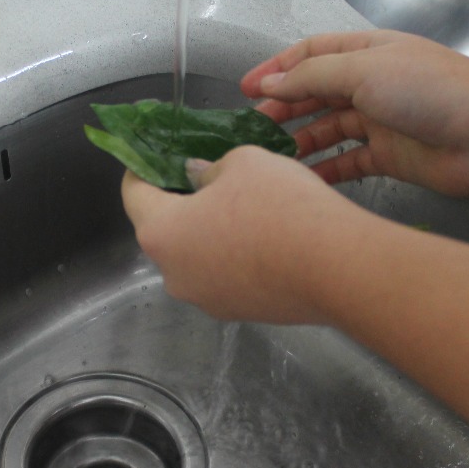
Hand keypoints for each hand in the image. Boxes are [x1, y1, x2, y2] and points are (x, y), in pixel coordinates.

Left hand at [120, 146, 360, 323]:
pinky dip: (233, 255)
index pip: (133, 194)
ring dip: (209, 231)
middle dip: (180, 201)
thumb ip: (209, 167)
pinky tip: (263, 236)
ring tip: (242, 205)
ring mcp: (206, 300)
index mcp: (161, 233)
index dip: (141, 168)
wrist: (335, 267)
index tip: (152, 154)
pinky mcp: (238, 313)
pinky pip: (224, 276)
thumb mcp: (243, 161)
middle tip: (206, 173)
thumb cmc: (280, 207)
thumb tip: (198, 177)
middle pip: (165, 230)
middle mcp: (173, 275)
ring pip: (196, 256)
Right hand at [241, 30, 468, 200]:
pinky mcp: (390, 157)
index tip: (245, 90)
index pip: (310, 55)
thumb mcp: (362, 71)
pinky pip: (347, 164)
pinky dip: (325, 172)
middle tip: (251, 129)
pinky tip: (302, 183)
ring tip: (270, 159)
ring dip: (300, 142)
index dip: (276, 69)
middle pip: (316, 94)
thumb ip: (311, 77)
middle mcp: (372, 83)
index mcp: (366, 52)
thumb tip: (270, 82)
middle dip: (283, 108)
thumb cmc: (431, 90)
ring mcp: (381, 121)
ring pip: (328, 130)